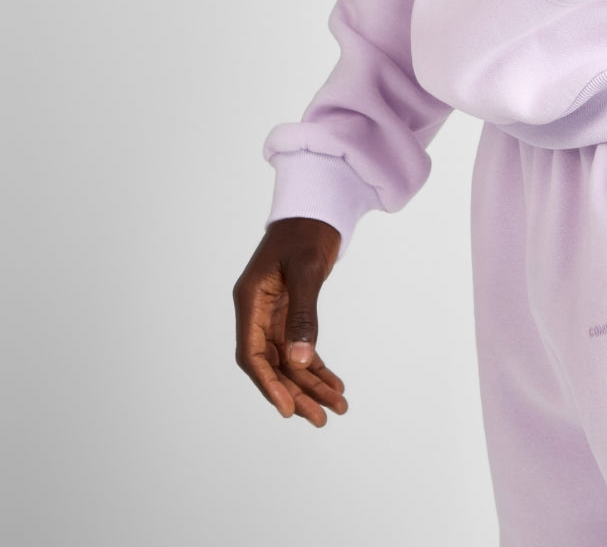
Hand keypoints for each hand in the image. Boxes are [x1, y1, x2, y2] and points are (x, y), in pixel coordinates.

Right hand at [232, 216, 346, 425]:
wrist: (317, 207)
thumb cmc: (307, 232)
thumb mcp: (306, 271)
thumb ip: (302, 315)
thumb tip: (301, 362)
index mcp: (250, 300)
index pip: (252, 354)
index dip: (268, 385)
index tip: (287, 410)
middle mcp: (257, 311)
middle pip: (273, 364)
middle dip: (296, 393)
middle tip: (322, 418)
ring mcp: (273, 314)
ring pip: (290, 361)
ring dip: (311, 385)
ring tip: (337, 407)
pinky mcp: (290, 312)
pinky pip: (301, 348)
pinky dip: (317, 367)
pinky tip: (335, 385)